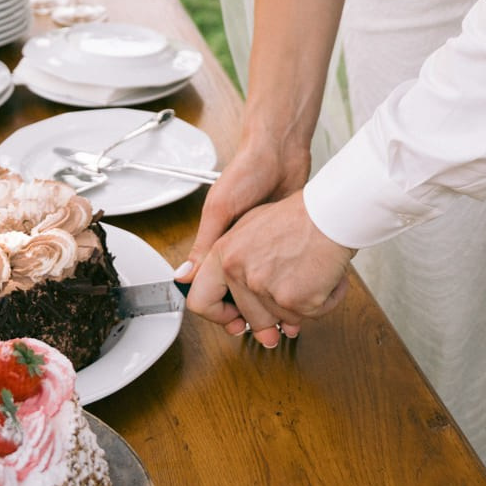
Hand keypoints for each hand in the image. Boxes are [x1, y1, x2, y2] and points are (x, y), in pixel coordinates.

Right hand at [175, 123, 308, 335]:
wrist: (282, 153)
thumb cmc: (247, 172)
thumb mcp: (222, 208)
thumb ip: (206, 243)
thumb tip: (183, 276)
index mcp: (216, 244)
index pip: (207, 291)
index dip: (219, 311)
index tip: (237, 322)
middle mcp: (236, 251)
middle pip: (237, 299)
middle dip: (251, 318)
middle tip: (268, 332)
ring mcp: (260, 250)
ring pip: (261, 292)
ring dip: (273, 309)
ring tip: (289, 321)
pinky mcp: (282, 246)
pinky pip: (283, 278)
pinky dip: (289, 292)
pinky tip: (301, 297)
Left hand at [185, 192, 351, 348]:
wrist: (331, 213)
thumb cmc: (298, 215)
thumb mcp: (252, 226)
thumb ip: (231, 258)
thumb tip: (204, 283)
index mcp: (224, 253)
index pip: (200, 301)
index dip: (220, 316)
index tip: (235, 318)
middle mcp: (239, 271)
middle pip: (250, 319)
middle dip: (273, 317)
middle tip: (290, 298)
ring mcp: (265, 288)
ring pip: (281, 320)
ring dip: (300, 304)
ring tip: (309, 273)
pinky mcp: (292, 300)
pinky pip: (308, 317)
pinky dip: (323, 301)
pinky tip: (325, 277)